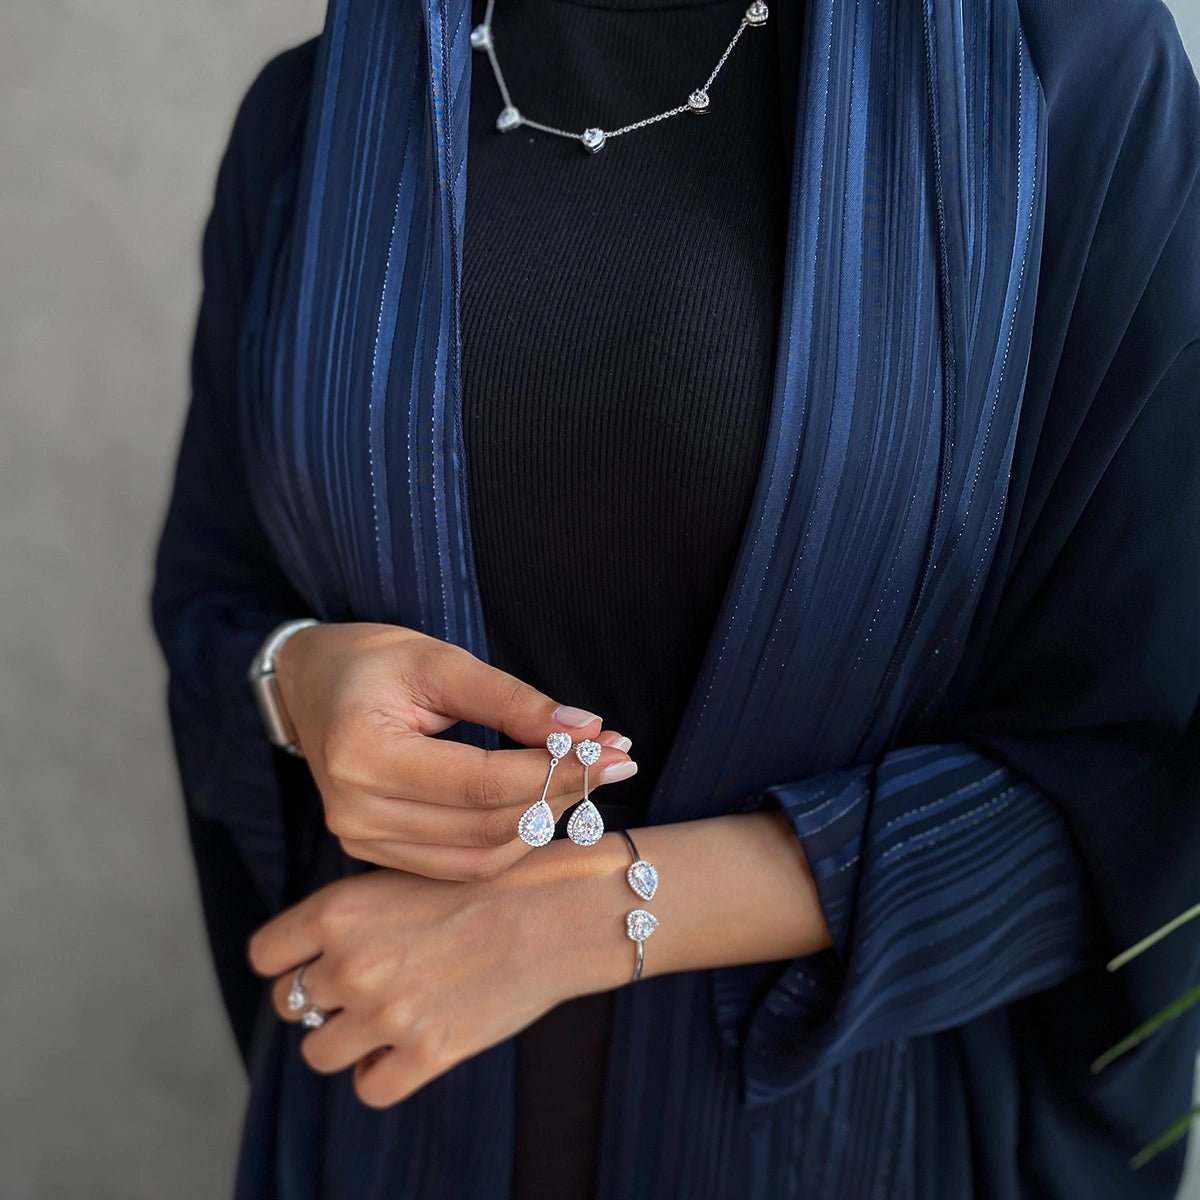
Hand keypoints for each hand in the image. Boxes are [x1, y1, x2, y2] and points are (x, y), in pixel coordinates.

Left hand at [247, 846, 630, 1107]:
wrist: (555, 910)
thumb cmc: (486, 884)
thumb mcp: (404, 876)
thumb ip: (352, 915)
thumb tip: (316, 958)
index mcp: (339, 910)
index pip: (265, 956)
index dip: (288, 960)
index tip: (313, 961)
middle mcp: (351, 963)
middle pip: (291, 1005)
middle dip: (324, 997)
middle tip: (369, 982)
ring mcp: (386, 1014)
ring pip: (320, 1054)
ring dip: (347, 1039)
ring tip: (387, 1016)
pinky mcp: (426, 1055)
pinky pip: (369, 1088)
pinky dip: (382, 1073)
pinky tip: (409, 1046)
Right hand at [273, 622, 635, 879]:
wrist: (311, 684)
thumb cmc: (373, 661)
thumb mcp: (441, 661)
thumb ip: (512, 701)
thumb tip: (587, 730)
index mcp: (362, 754)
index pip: (481, 782)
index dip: (556, 769)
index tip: (614, 746)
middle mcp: (354, 810)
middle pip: (486, 826)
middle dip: (563, 793)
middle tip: (616, 759)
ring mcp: (360, 840)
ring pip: (481, 857)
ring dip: (544, 820)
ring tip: (587, 777)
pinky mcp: (374, 853)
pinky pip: (461, 866)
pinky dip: (513, 839)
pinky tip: (545, 801)